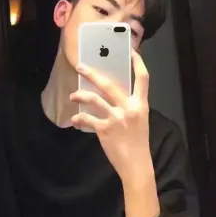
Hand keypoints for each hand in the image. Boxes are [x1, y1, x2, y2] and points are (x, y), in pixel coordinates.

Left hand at [70, 50, 153, 185]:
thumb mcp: (139, 120)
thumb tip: (112, 94)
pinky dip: (79, 118)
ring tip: (73, 96)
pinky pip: (87, 119)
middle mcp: (129, 108)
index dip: (137, 62)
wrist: (136, 165)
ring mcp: (116, 118)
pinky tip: (75, 120)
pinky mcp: (104, 129)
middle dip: (92, 73)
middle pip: (109, 84)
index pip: (143, 78)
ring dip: (80, 95)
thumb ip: (129, 106)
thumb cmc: (137, 142)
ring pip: (94, 99)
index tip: (131, 51)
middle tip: (80, 66)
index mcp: (141, 104)